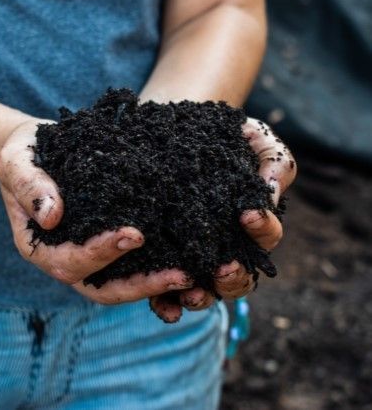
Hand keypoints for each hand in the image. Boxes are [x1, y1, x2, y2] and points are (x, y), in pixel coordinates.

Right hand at [0, 119, 191, 305]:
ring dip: (156, 285)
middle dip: (140, 286)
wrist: (37, 151)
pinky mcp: (107, 244)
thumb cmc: (25, 156)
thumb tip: (52, 216)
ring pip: (122, 283)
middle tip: (180, 276)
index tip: (134, 235)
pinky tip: (186, 261)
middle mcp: (66, 258)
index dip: (101, 254)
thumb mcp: (18, 163)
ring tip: (190, 275)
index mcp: (40, 247)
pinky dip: (157, 269)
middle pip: (102, 289)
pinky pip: (133, 264)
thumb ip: (30, 187)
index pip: (70, 262)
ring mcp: (89, 255)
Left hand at [149, 117, 296, 321]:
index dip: (262, 228)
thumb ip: (274, 165)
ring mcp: (196, 255)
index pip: (266, 235)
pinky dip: (168, 303)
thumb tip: (269, 198)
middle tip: (224, 269)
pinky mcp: (166, 257)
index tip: (248, 213)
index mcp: (252, 224)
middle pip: (239, 277)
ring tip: (191, 294)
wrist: (183, 133)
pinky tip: (163, 305)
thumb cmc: (228, 138)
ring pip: (206, 289)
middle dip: (234, 278)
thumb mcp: (258, 141)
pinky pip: (168, 289)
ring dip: (202, 297)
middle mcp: (227, 246)